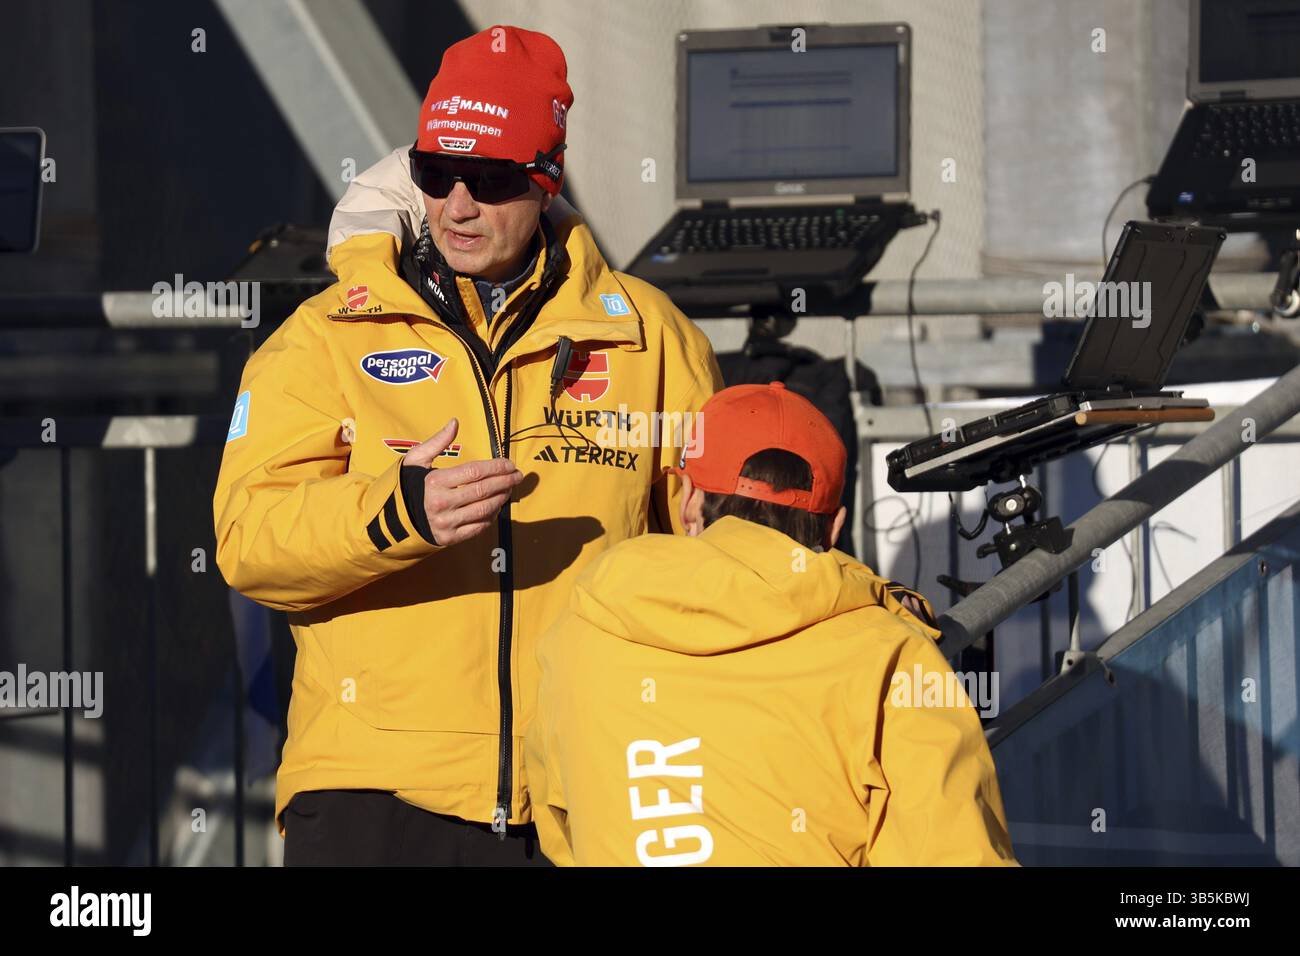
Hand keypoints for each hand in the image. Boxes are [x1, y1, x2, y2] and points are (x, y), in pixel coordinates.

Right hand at [403, 418, 523, 545]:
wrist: (387, 521)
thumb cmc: (405, 486)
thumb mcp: (415, 459)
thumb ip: (437, 442)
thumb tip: (455, 422)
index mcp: (435, 482)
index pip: (475, 472)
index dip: (496, 467)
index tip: (509, 463)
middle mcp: (441, 503)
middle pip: (484, 490)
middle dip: (506, 481)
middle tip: (518, 476)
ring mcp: (446, 523)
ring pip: (484, 509)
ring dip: (502, 498)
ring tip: (509, 489)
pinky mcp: (449, 538)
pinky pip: (478, 527)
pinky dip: (491, 516)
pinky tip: (496, 506)